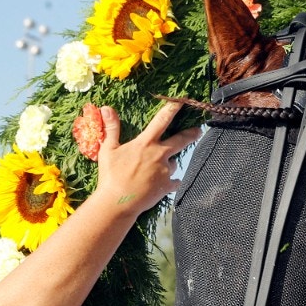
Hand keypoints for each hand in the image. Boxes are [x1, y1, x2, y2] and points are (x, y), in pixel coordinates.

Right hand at [94, 102, 200, 218]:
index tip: (181, 102)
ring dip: (169, 163)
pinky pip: (174, 181)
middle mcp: (159, 155)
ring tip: (155, 170)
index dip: (172, 110)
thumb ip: (111, 128)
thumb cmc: (110, 175)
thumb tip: (106, 108)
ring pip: (174, 163)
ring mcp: (165, 171)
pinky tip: (165, 184)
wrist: (118, 202)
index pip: (162, 121)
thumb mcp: (108, 149)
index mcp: (146, 143)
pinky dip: (171, 181)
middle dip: (192, 134)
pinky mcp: (167, 185)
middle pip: (181, 140)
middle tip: (198, 130)